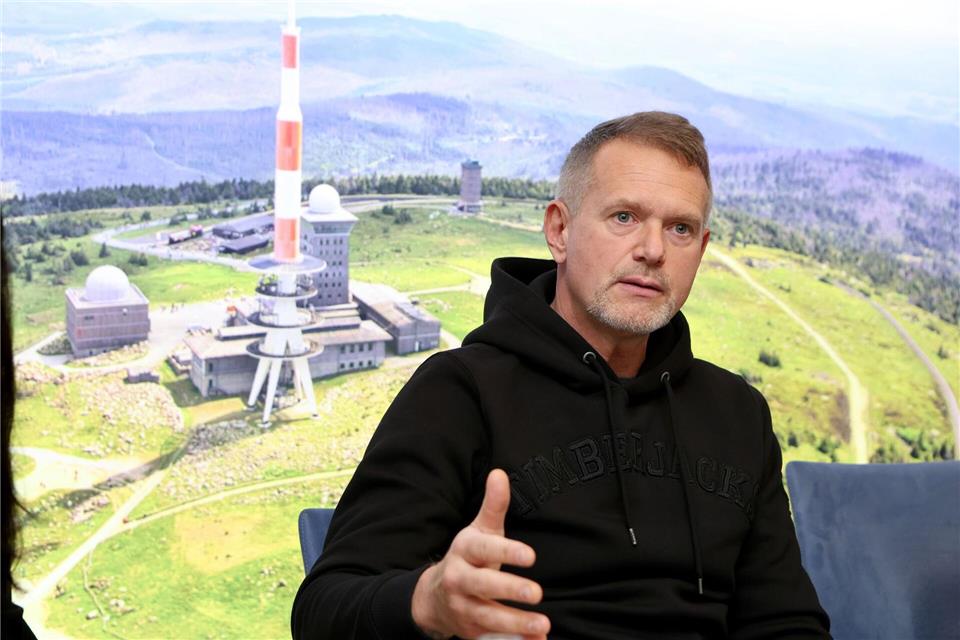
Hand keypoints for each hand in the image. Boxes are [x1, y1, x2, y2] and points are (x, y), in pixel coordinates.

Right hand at [411, 469, 550, 639]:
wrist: (434, 597)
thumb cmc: (467, 558)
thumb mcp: (478, 531)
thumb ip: (493, 505)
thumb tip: (500, 473)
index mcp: (464, 551)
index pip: (484, 550)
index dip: (506, 551)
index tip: (530, 555)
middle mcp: (459, 579)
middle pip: (484, 585)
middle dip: (510, 590)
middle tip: (537, 592)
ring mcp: (463, 607)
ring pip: (488, 616)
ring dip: (516, 622)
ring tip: (543, 624)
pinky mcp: (470, 629)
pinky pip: (493, 636)